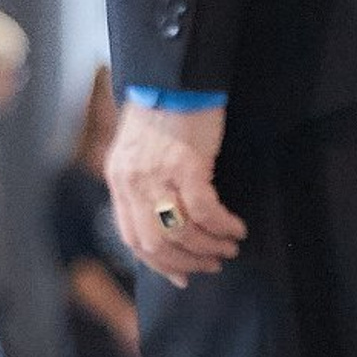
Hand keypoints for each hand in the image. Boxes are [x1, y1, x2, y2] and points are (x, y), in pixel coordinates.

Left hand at [104, 101, 247, 288]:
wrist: (173, 79)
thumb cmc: (163, 113)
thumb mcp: (141, 154)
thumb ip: (145, 186)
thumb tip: (165, 223)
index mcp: (119, 181)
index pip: (132, 238)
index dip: (159, 265)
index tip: (183, 277)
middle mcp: (133, 182)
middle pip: (156, 243)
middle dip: (187, 262)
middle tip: (212, 264)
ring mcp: (158, 175)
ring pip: (182, 231)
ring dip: (210, 246)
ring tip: (230, 247)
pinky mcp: (186, 165)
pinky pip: (206, 210)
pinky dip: (223, 225)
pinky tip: (236, 228)